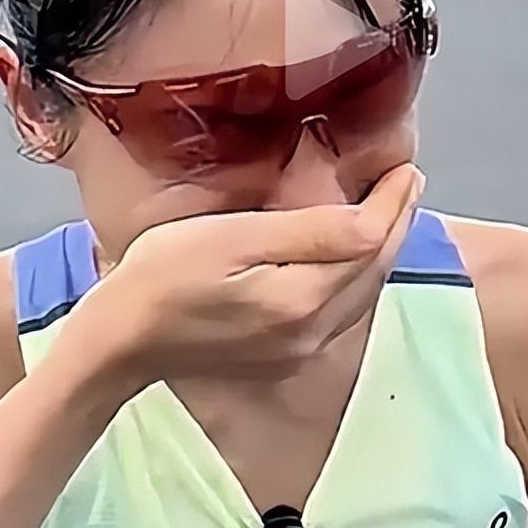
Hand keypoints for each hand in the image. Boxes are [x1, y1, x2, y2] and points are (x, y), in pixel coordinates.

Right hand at [59, 165, 424, 385]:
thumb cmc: (162, 276)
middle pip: (373, 273)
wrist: (121, 342)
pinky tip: (353, 258)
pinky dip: (356, 280)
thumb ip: (308, 232)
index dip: (391, 203)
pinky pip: (340, 315)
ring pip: (361, 297)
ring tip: (390, 212)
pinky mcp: (285, 361)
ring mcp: (300, 352)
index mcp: (302, 299)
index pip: (369, 243)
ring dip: (380, 253)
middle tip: (407, 181)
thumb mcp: (232, 236)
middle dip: (395, 224)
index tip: (404, 167)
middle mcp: (312, 333)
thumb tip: (373, 219)